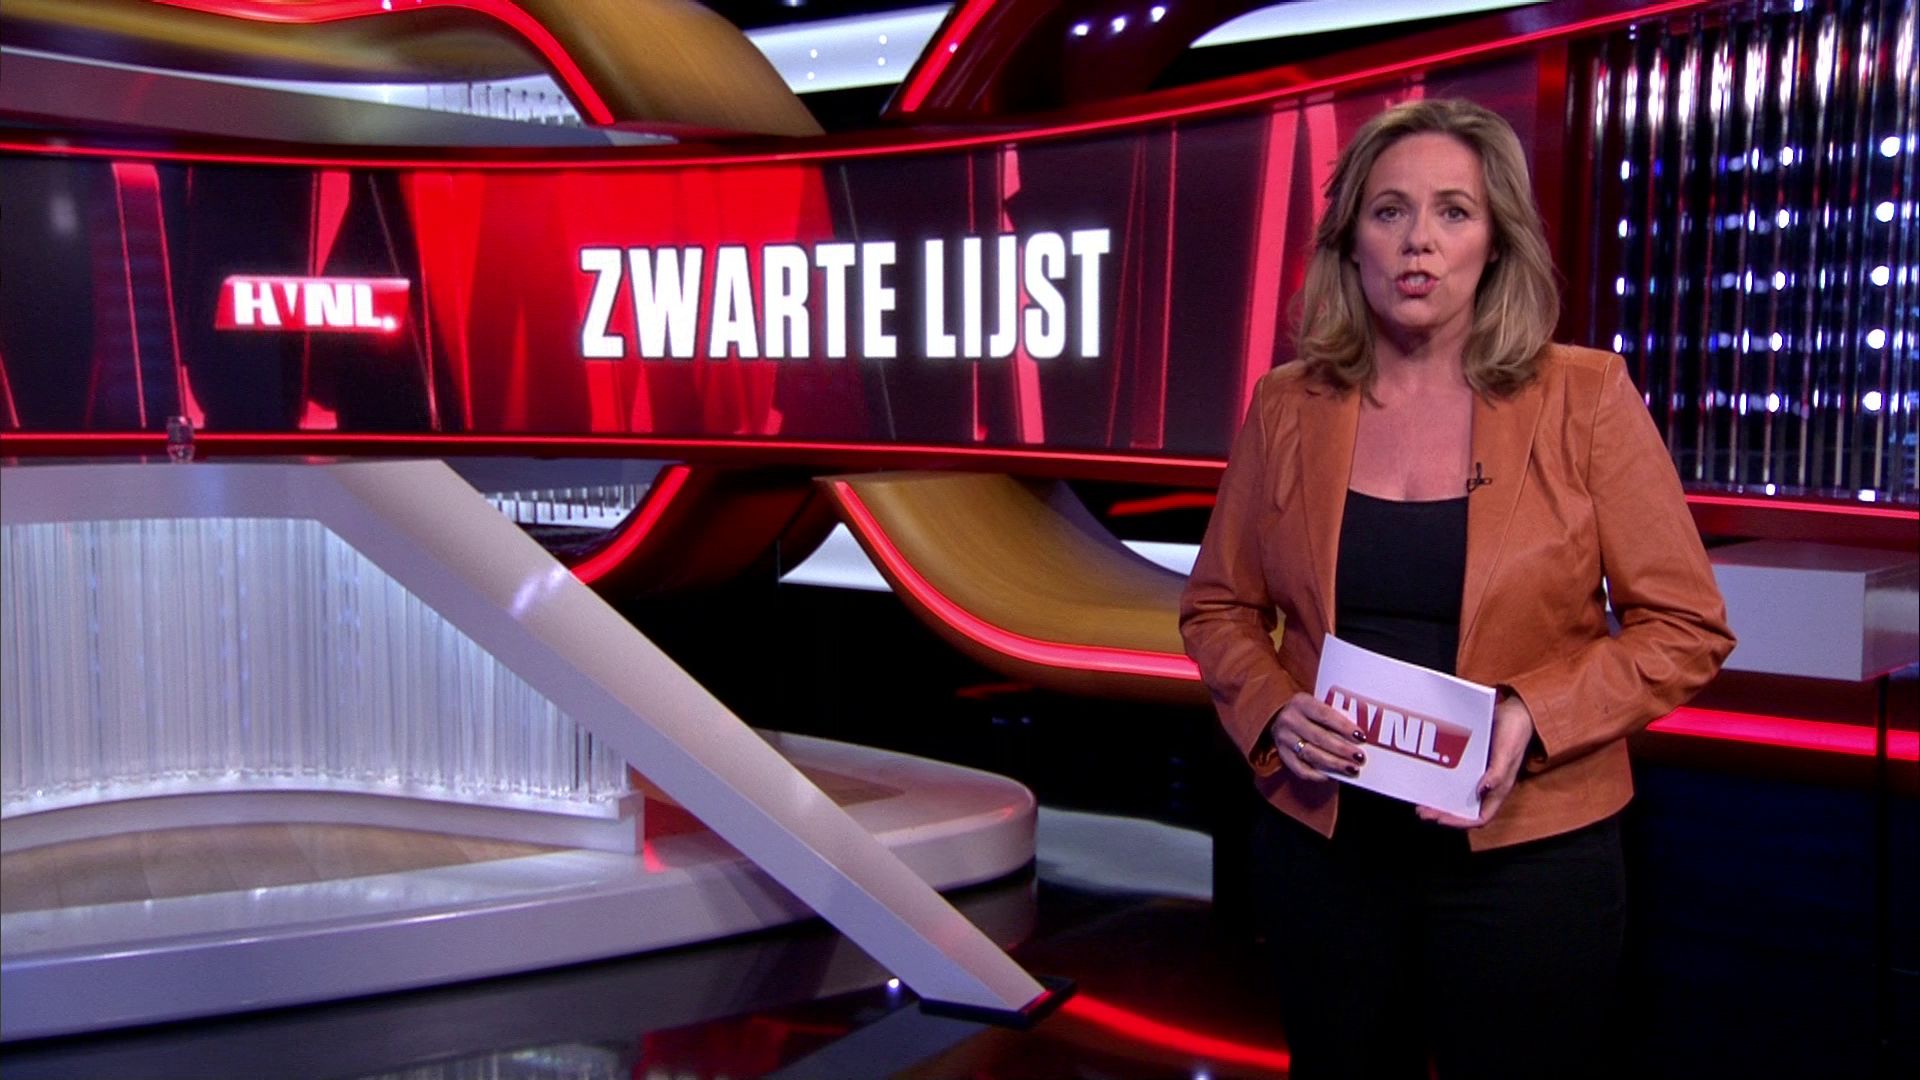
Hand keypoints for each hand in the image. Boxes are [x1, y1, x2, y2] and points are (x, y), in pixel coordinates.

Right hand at [1271, 691, 1367, 781]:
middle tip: (1360, 757)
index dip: (1344, 727)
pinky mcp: (1282, 755)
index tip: (1361, 736)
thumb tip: (1359, 735)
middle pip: (1319, 737)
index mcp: (1301, 703)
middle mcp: (1290, 720)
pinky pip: (1300, 770)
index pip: (1325, 715)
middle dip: (1342, 749)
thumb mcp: (1317, 705)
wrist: (1279, 717)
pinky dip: (1317, 775)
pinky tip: (1332, 776)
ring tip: (1352, 769)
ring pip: (1311, 754)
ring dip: (1334, 763)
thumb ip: (1334, 716)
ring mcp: (1284, 739)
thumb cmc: (1308, 712)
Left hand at [1418, 692, 1535, 828]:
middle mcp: (1487, 786)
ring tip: (1420, 799)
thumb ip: (1498, 773)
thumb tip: (1483, 790)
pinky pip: (1454, 775)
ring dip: (1438, 798)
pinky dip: (1441, 779)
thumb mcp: (1508, 752)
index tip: (1440, 819)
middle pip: (1463, 809)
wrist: (1516, 710)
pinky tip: (1427, 776)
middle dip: (1442, 812)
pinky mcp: (1471, 762)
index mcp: (1498, 790)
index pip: (1479, 817)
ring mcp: (1478, 774)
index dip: (1460, 822)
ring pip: (1456, 794)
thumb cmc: (1516, 732)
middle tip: (1421, 811)